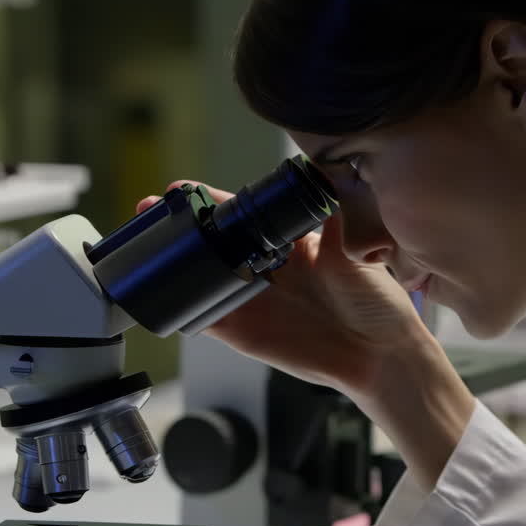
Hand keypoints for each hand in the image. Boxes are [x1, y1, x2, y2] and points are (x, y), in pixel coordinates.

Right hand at [137, 181, 430, 397]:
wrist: (378, 354)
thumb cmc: (375, 301)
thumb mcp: (355, 248)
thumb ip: (335, 212)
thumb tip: (327, 171)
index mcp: (286, 242)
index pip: (240, 214)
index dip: (209, 201)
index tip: (184, 189)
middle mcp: (263, 268)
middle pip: (211, 242)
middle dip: (179, 227)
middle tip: (150, 210)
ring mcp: (250, 301)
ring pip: (202, 277)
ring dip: (173, 263)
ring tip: (147, 247)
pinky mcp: (242, 333)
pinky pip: (205, 319)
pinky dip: (184, 309)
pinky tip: (162, 294)